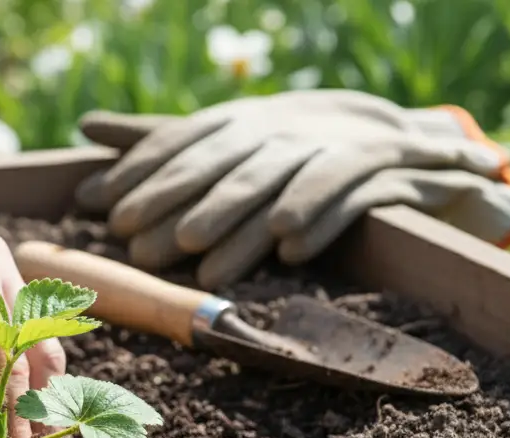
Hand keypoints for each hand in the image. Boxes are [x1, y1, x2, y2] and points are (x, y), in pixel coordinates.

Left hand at [74, 90, 509, 287]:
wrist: (423, 150)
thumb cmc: (304, 156)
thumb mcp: (235, 144)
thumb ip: (164, 141)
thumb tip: (86, 129)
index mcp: (253, 117)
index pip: (189, 138)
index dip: (143, 169)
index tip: (99, 204)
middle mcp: (293, 123)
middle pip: (226, 160)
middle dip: (176, 197)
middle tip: (133, 237)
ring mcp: (343, 141)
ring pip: (280, 180)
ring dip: (237, 214)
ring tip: (197, 247)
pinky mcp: (394, 168)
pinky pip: (353, 192)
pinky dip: (320, 217)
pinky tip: (289, 248)